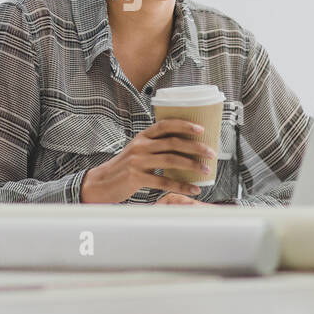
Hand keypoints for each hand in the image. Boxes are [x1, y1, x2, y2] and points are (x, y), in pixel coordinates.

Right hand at [81, 118, 215, 203]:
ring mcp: (138, 161)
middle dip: (195, 147)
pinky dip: (181, 185)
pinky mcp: (136, 177)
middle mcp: (140, 146)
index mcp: (142, 136)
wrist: (102, 183)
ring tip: (205, 170)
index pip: (165, 125)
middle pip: (173, 142)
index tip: (201, 129)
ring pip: (171, 160)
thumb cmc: (124, 168)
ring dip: (192, 165)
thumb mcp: (137, 151)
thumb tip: (185, 149)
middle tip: (211, 153)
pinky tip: (193, 188)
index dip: (184, 125)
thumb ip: (155, 147)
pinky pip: (164, 181)